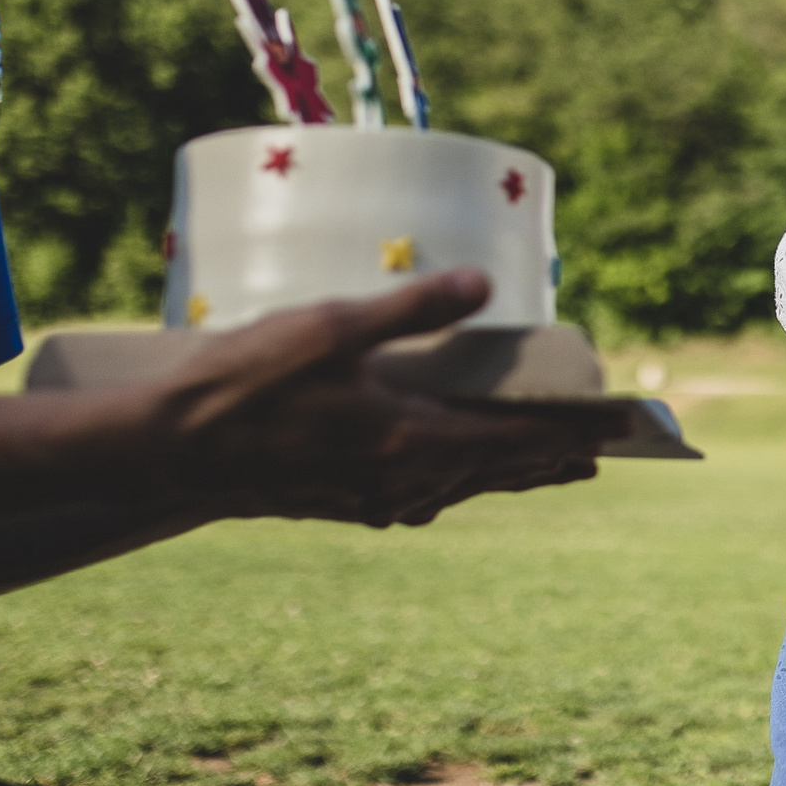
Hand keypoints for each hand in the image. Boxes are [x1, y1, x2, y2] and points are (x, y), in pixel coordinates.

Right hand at [140, 270, 623, 527]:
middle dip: (551, 458)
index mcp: (411, 437)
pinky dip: (452, 486)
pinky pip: (418, 498)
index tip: (620, 425)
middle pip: (498, 469)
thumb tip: (484, 282)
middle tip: (601, 453)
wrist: (165, 452)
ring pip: (460, 487)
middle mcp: (401, 478)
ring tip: (549, 468)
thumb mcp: (331, 327)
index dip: (572, 428)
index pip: (515, 435)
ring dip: (508, 475)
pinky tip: (445, 486)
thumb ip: (411, 307)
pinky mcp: (340, 504)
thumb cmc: (244, 382)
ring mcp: (369, 497)